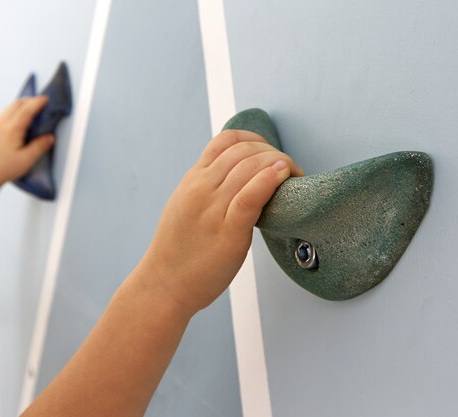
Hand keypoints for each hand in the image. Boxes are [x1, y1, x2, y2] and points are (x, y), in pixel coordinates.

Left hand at [0, 96, 54, 189]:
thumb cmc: (6, 168)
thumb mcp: (27, 159)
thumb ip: (40, 146)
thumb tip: (51, 137)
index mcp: (12, 129)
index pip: (27, 110)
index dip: (37, 103)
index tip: (46, 99)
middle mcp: (3, 123)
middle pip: (17, 104)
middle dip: (31, 100)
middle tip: (42, 102)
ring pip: (10, 106)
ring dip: (22, 103)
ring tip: (32, 106)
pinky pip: (5, 112)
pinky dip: (15, 108)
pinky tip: (19, 114)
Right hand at [140, 129, 303, 314]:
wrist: (164, 284)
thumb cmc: (178, 250)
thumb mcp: (185, 205)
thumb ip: (207, 188)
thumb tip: (236, 177)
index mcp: (193, 179)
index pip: (226, 141)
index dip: (255, 140)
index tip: (270, 154)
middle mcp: (201, 188)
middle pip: (244, 152)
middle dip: (273, 153)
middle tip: (290, 171)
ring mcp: (213, 209)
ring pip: (250, 168)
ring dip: (280, 165)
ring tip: (294, 176)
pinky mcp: (227, 232)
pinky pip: (250, 197)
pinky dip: (269, 180)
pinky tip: (283, 175)